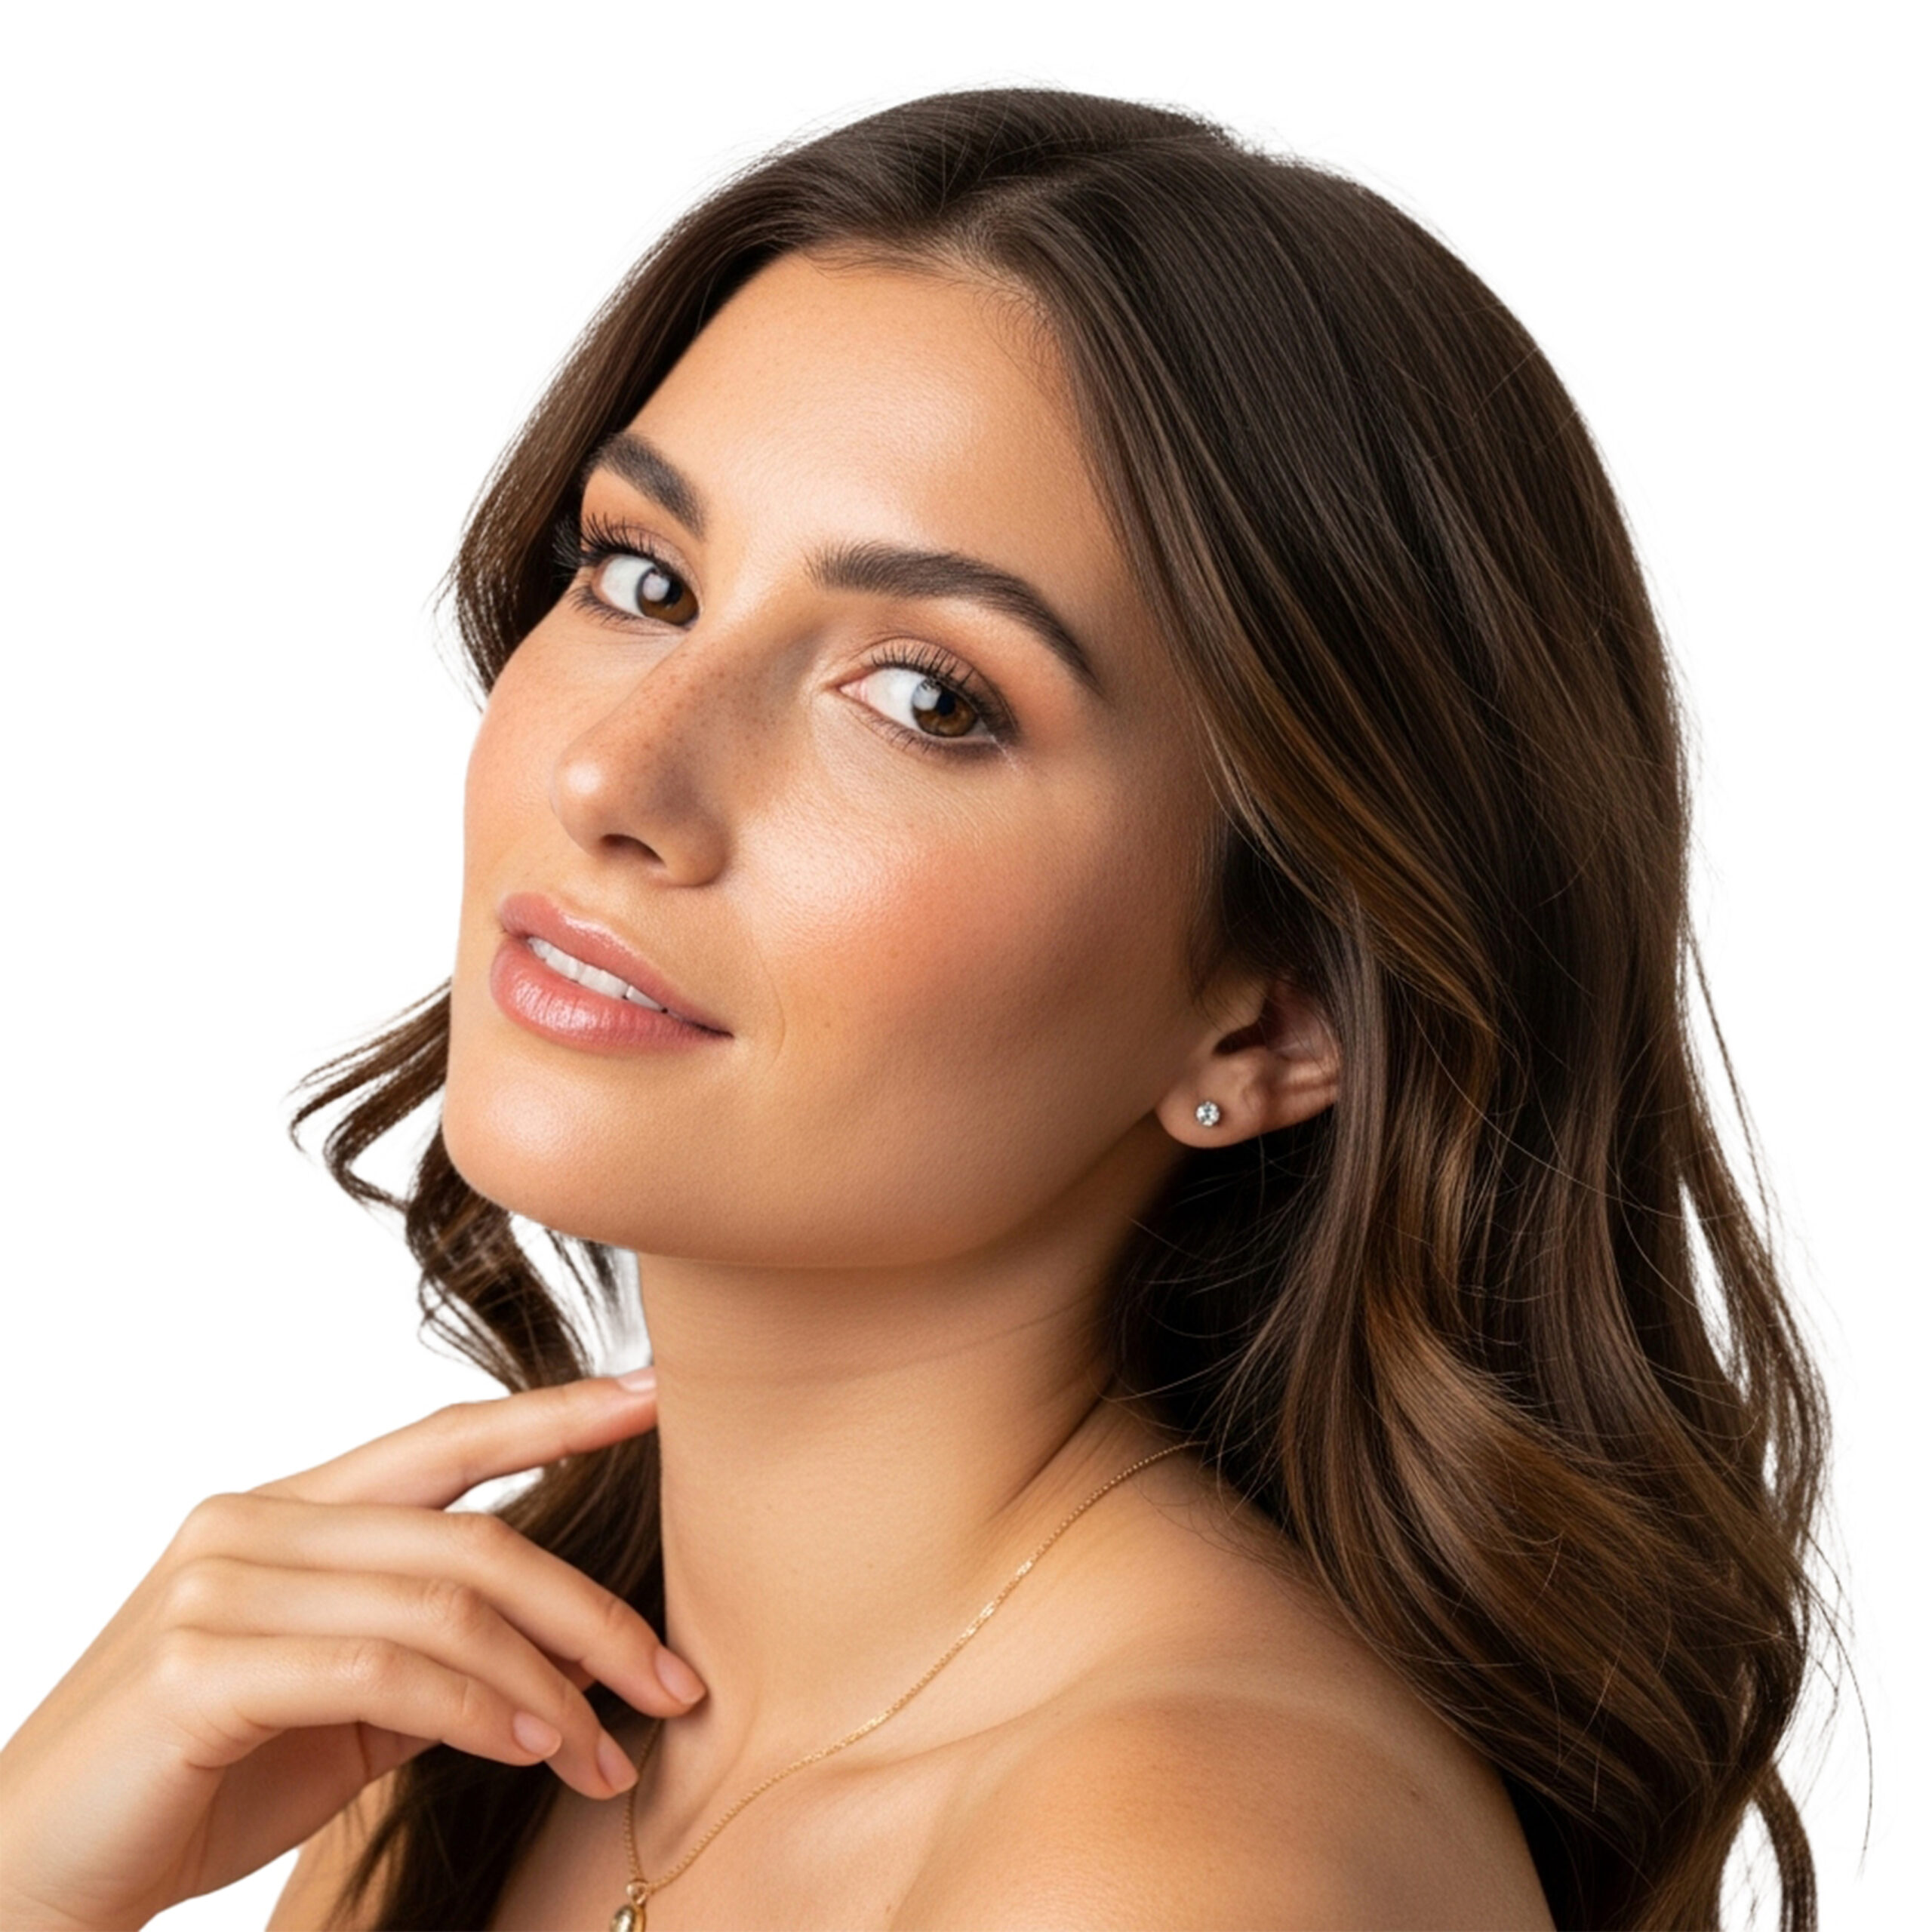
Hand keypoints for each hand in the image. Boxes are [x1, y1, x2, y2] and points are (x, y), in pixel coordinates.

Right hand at [0, 1372, 699, 1931]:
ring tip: (604, 1755)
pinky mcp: (202, 1665)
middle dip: (590, 1613)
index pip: (443, 1441)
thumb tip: (557, 1655)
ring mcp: (221, 1586)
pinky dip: (476, 1711)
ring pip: (443, 1606)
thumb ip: (429, 1659)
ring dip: (547, 1687)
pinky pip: (383, 1672)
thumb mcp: (337, 1710)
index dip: (552, 1414)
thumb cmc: (192, 1785)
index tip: (650, 1399)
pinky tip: (528, 1750)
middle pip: (471, 1540)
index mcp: (285, 1511)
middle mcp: (252, 1524)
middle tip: (674, 1682)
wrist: (32, 1875)